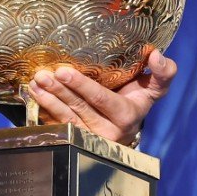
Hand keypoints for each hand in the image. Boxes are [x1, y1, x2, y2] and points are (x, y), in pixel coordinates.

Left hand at [27, 49, 177, 144]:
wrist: (129, 124)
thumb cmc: (140, 97)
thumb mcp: (156, 87)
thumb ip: (163, 72)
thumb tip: (157, 54)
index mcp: (127, 115)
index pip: (101, 100)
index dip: (82, 86)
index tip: (63, 71)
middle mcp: (108, 130)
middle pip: (79, 108)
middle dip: (58, 91)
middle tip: (42, 75)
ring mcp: (90, 137)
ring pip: (66, 118)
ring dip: (47, 100)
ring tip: (34, 83)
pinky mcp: (76, 140)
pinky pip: (58, 126)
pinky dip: (44, 110)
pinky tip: (33, 95)